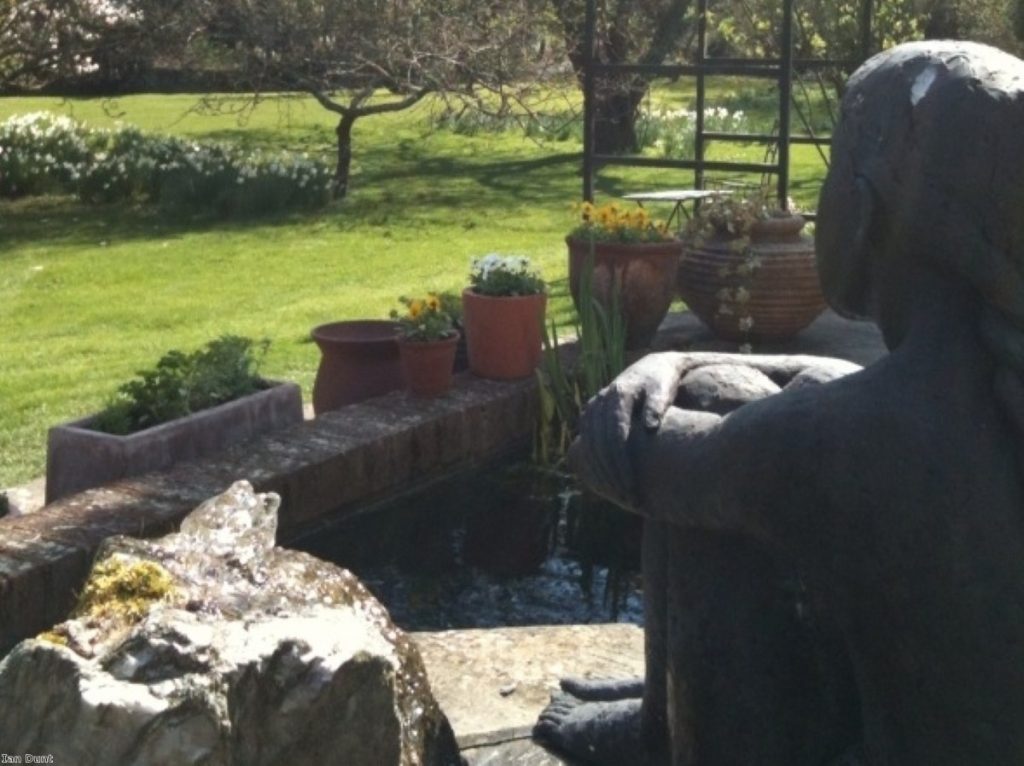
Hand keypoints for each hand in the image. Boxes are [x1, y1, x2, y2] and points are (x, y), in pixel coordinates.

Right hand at [568, 353, 688, 509]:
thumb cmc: (662, 382)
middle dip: (610, 474)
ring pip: (589, 446)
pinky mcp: (590, 415)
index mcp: (618, 394)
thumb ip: (657, 405)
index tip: (631, 485)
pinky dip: (594, 463)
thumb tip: (650, 426)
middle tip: (627, 497)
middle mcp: (600, 401)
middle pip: (599, 445)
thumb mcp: (664, 389)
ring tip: (619, 494)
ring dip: (600, 472)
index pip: (614, 436)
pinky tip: (606, 482)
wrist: (651, 368)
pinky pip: (587, 443)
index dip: (620, 463)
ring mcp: (592, 408)